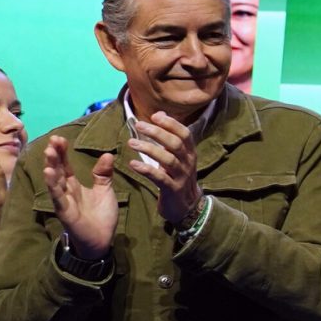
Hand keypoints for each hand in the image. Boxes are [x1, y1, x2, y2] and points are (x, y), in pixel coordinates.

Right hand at [42, 135, 121, 260]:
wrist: (102, 240)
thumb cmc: (101, 216)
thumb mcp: (105, 190)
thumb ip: (103, 174)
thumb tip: (107, 154)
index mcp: (74, 185)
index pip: (66, 165)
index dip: (62, 152)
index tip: (60, 138)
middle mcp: (66, 191)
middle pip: (58, 170)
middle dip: (55, 155)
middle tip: (54, 139)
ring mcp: (63, 201)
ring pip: (55, 181)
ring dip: (51, 166)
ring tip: (49, 152)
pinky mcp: (64, 211)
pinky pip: (57, 196)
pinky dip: (53, 185)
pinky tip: (49, 173)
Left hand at [128, 112, 203, 228]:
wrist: (186, 206)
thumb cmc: (178, 177)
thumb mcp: (178, 156)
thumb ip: (169, 136)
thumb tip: (160, 113)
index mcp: (190, 153)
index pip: (184, 134)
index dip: (171, 124)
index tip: (155, 116)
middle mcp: (188, 163)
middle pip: (175, 144)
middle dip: (157, 133)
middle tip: (139, 125)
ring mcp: (181, 177)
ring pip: (168, 160)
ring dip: (149, 150)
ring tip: (131, 143)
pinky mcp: (172, 189)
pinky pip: (159, 178)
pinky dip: (146, 170)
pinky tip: (133, 164)